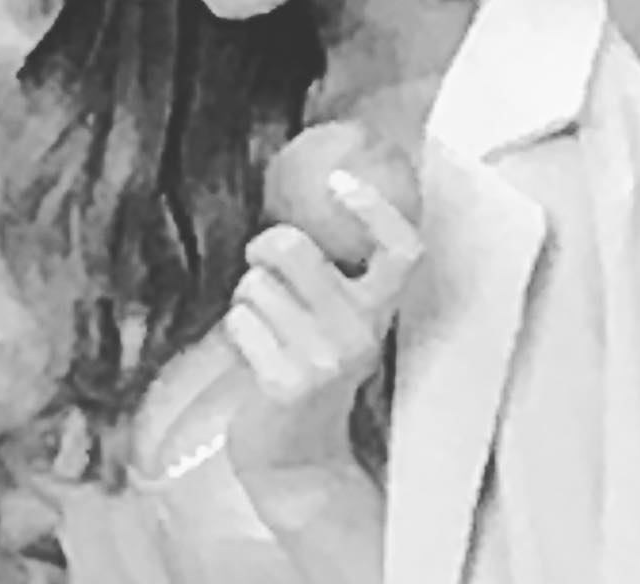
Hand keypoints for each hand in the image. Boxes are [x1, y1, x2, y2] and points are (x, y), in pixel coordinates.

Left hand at [224, 168, 422, 497]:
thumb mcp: (339, 323)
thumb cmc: (310, 372)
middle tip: (261, 261)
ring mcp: (324, 359)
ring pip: (255, 284)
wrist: (298, 457)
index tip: (341, 182)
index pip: (402, 249)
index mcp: (380, 311)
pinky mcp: (285, 382)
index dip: (376, 209)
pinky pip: (239, 321)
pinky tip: (253, 356)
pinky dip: (237, 331)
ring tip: (263, 327)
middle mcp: (359, 332)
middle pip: (295, 247)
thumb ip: (334, 275)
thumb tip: (312, 202)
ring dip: (247, 298)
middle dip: (264, 247)